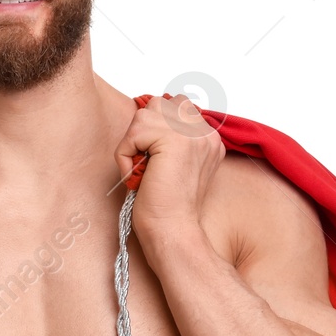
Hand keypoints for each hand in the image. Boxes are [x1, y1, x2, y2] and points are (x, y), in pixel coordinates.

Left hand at [113, 94, 225, 247]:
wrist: (172, 231)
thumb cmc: (167, 207)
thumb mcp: (173, 165)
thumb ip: (170, 139)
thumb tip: (146, 115)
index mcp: (209, 139)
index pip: (175, 106)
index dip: (155, 128)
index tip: (154, 160)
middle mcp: (206, 133)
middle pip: (160, 104)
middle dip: (143, 131)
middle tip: (146, 164)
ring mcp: (193, 135)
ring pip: (146, 114)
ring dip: (134, 142)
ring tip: (143, 169)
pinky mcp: (176, 140)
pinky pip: (134, 132)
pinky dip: (126, 154)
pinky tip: (137, 176)